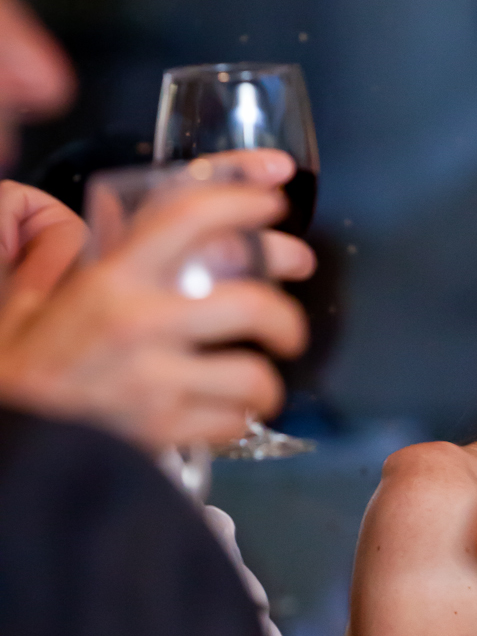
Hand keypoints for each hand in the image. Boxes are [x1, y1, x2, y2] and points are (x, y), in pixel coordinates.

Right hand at [0, 154, 310, 449]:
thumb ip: (72, 259)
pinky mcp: (162, 431)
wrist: (6, 439)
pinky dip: (237, 418)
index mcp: (110, 279)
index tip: (274, 197)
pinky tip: (225, 414)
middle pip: (251, 304)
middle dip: (287, 316)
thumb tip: (103, 223)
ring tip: (261, 385)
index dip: (244, 198)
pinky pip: (231, 421)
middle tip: (289, 326)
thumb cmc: (21, 368)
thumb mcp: (34, 297)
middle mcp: (139, 323)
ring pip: (252, 374)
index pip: (190, 215)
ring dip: (267, 382)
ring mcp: (154, 381)